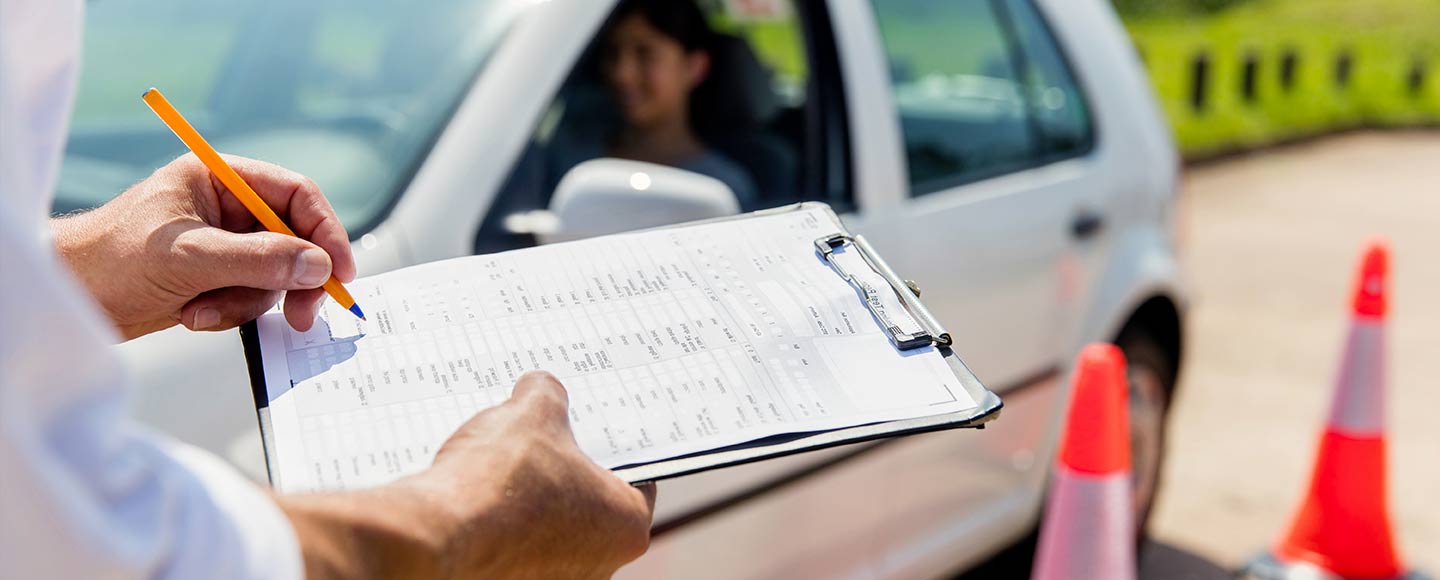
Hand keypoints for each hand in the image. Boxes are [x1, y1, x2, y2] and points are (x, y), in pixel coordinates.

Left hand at [51, 154, 355, 339]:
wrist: (69, 300)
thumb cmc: (110, 260)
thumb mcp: (191, 257)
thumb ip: (259, 259)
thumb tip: (319, 266)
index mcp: (220, 179)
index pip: (295, 195)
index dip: (325, 231)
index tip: (340, 271)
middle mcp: (227, 208)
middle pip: (294, 239)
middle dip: (293, 279)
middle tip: (303, 313)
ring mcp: (223, 244)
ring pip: (274, 275)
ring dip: (247, 301)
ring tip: (204, 311)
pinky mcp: (216, 278)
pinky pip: (251, 297)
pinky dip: (230, 312)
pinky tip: (192, 314)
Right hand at [279, 371, 655, 579]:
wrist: (438, 533)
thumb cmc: (501, 480)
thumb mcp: (533, 412)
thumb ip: (547, 395)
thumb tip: (541, 389)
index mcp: (627, 525)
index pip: (637, 475)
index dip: (612, 444)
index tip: (592, 427)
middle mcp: (601, 565)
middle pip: (590, 503)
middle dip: (565, 470)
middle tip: (542, 438)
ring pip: (551, 527)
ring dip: (531, 499)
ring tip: (502, 463)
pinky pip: (515, 546)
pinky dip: (502, 522)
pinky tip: (479, 494)